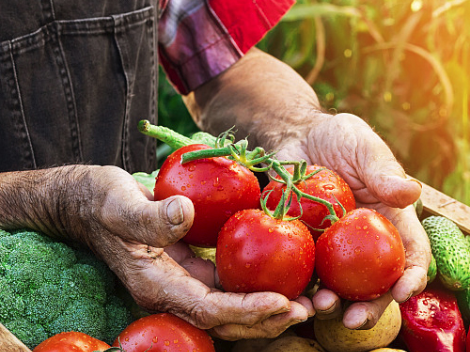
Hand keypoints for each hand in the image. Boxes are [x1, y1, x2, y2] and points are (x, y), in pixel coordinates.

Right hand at [0, 165, 313, 339]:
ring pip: (230, 308)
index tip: (282, 302)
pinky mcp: (189, 269)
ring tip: (305, 302)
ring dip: (267, 308)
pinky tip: (280, 277)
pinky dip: (255, 288)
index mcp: (156, 283)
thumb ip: (146, 215)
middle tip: (307, 310)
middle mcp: (172, 291)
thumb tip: (184, 214)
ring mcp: (181, 282)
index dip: (246, 310)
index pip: (208, 310)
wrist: (89, 203)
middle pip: (226, 320)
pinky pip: (227, 286)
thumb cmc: (100, 200)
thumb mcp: (117, 202)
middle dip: (266, 319)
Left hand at [273, 112, 430, 328]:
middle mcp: (363, 241)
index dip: (411, 276)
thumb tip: (410, 193)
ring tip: (317, 306)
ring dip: (330, 302)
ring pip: (337, 284)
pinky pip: (302, 269)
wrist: (296, 138)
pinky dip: (298, 285)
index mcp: (389, 220)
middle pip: (374, 282)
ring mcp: (332, 245)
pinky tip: (290, 293)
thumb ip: (382, 170)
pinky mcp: (302, 243)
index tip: (401, 291)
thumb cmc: (337, 138)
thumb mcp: (362, 146)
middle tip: (354, 319)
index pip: (410, 254)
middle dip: (369, 306)